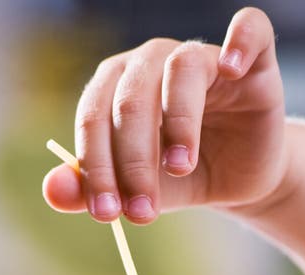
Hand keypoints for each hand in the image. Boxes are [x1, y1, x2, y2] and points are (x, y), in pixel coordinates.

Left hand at [43, 7, 287, 223]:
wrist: (238, 180)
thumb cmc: (182, 178)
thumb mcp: (137, 191)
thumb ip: (95, 189)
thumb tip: (51, 193)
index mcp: (117, 89)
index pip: (94, 116)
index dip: (96, 167)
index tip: (106, 215)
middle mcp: (154, 63)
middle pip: (132, 98)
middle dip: (133, 161)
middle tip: (143, 212)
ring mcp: (203, 58)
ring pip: (182, 68)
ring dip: (178, 121)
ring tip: (181, 168)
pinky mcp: (252, 61)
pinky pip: (249, 29)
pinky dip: (240, 39)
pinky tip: (232, 68)